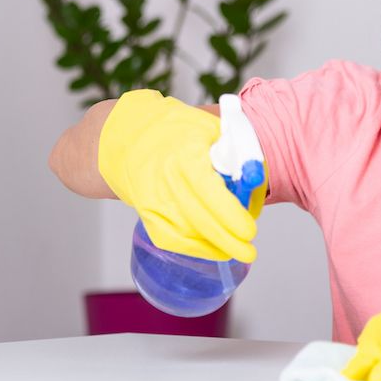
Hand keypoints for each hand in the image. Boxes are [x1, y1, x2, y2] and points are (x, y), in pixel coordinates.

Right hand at [98, 90, 263, 262]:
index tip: (249, 230)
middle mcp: (166, 181)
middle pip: (201, 220)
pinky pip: (170, 239)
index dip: (232, 216)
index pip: (210, 192)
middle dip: (229, 241)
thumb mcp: (208, 128)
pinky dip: (193, 249)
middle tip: (250, 252)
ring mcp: (152, 200)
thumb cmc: (173, 129)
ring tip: (237, 250)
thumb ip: (233, 152)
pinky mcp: (146, 212)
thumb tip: (256, 180)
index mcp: (185, 155)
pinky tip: (214, 250)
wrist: (123, 136)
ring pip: (186, 234)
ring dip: (214, 247)